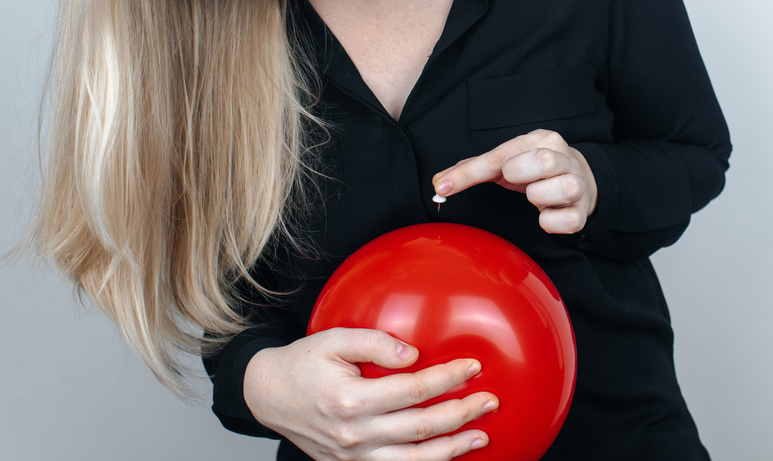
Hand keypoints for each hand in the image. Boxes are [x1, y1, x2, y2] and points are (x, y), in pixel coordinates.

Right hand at [244, 328, 496, 459]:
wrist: (268, 395)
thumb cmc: (302, 364)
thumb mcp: (333, 339)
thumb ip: (374, 342)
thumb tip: (412, 354)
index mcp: (351, 399)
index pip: (413, 390)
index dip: (447, 379)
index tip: (473, 367)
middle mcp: (355, 433)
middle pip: (421, 428)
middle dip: (461, 414)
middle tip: (490, 401)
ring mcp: (353, 456)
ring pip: (413, 460)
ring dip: (451, 449)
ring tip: (480, 436)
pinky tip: (446, 456)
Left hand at [432, 129, 597, 233]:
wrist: (581, 178)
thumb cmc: (534, 169)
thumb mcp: (507, 161)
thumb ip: (474, 170)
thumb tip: (440, 183)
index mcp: (541, 140)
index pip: (501, 154)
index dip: (469, 173)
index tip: (444, 186)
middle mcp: (564, 157)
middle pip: (544, 161)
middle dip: (522, 173)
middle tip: (515, 181)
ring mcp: (577, 184)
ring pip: (565, 188)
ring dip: (542, 197)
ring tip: (536, 197)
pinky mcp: (582, 211)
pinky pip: (570, 220)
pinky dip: (552, 223)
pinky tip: (546, 216)